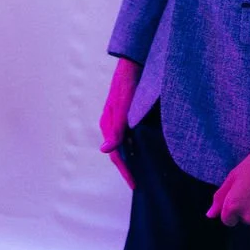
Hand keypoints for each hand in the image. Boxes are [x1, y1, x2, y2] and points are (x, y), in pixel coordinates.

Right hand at [98, 57, 141, 188]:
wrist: (134, 63)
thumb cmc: (128, 83)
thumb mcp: (123, 106)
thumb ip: (116, 128)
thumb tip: (104, 150)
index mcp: (108, 124)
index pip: (115, 155)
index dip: (125, 172)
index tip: (135, 186)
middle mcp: (112, 123)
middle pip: (118, 152)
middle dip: (127, 168)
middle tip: (139, 183)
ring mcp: (119, 118)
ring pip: (124, 144)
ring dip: (131, 158)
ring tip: (143, 171)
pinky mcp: (127, 113)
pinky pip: (129, 135)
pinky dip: (135, 146)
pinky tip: (145, 149)